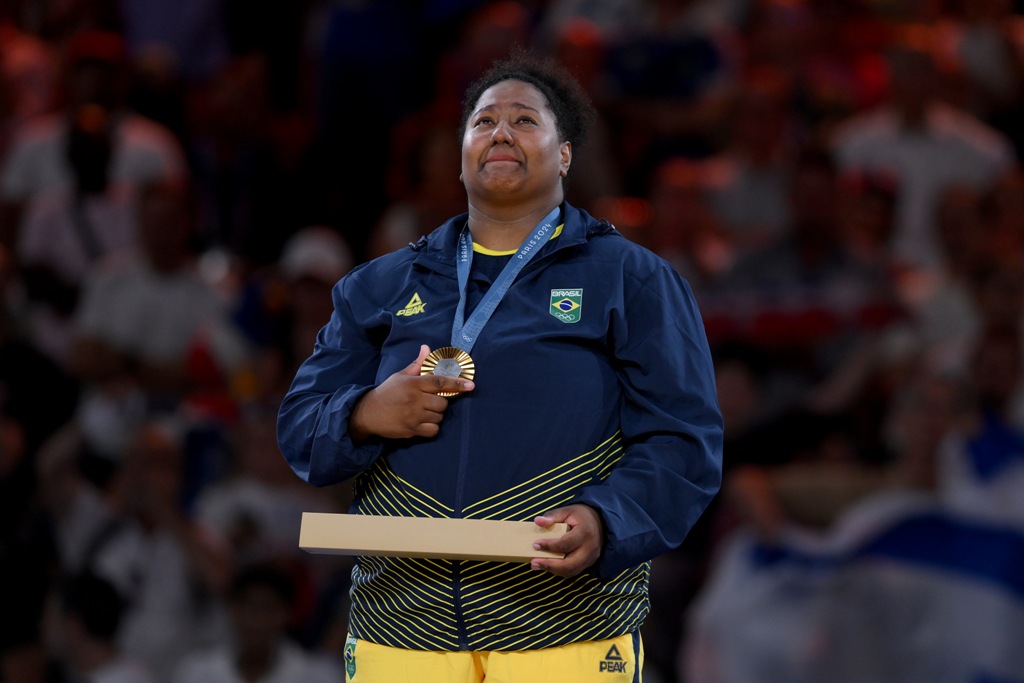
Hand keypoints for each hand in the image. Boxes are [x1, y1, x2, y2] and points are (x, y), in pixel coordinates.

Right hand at [349, 345, 473, 440]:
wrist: (368, 413)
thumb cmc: (387, 393)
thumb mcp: (400, 376)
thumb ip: (416, 364)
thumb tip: (426, 348)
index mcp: (413, 384)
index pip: (439, 382)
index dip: (457, 383)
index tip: (471, 385)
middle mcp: (415, 400)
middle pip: (442, 402)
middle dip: (441, 402)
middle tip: (431, 401)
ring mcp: (413, 416)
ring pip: (439, 417)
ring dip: (436, 414)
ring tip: (425, 411)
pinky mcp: (411, 430)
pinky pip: (433, 430)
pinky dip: (432, 427)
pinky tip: (424, 422)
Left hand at [530, 504, 603, 576]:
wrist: (600, 522)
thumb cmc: (581, 516)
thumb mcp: (567, 511)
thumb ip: (552, 516)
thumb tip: (538, 521)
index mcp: (585, 532)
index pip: (565, 544)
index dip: (549, 546)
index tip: (535, 544)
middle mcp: (590, 548)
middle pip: (569, 564)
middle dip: (549, 565)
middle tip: (534, 562)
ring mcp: (590, 558)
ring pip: (570, 571)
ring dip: (552, 570)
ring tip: (537, 565)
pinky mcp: (588, 563)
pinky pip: (573, 571)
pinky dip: (559, 571)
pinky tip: (548, 565)